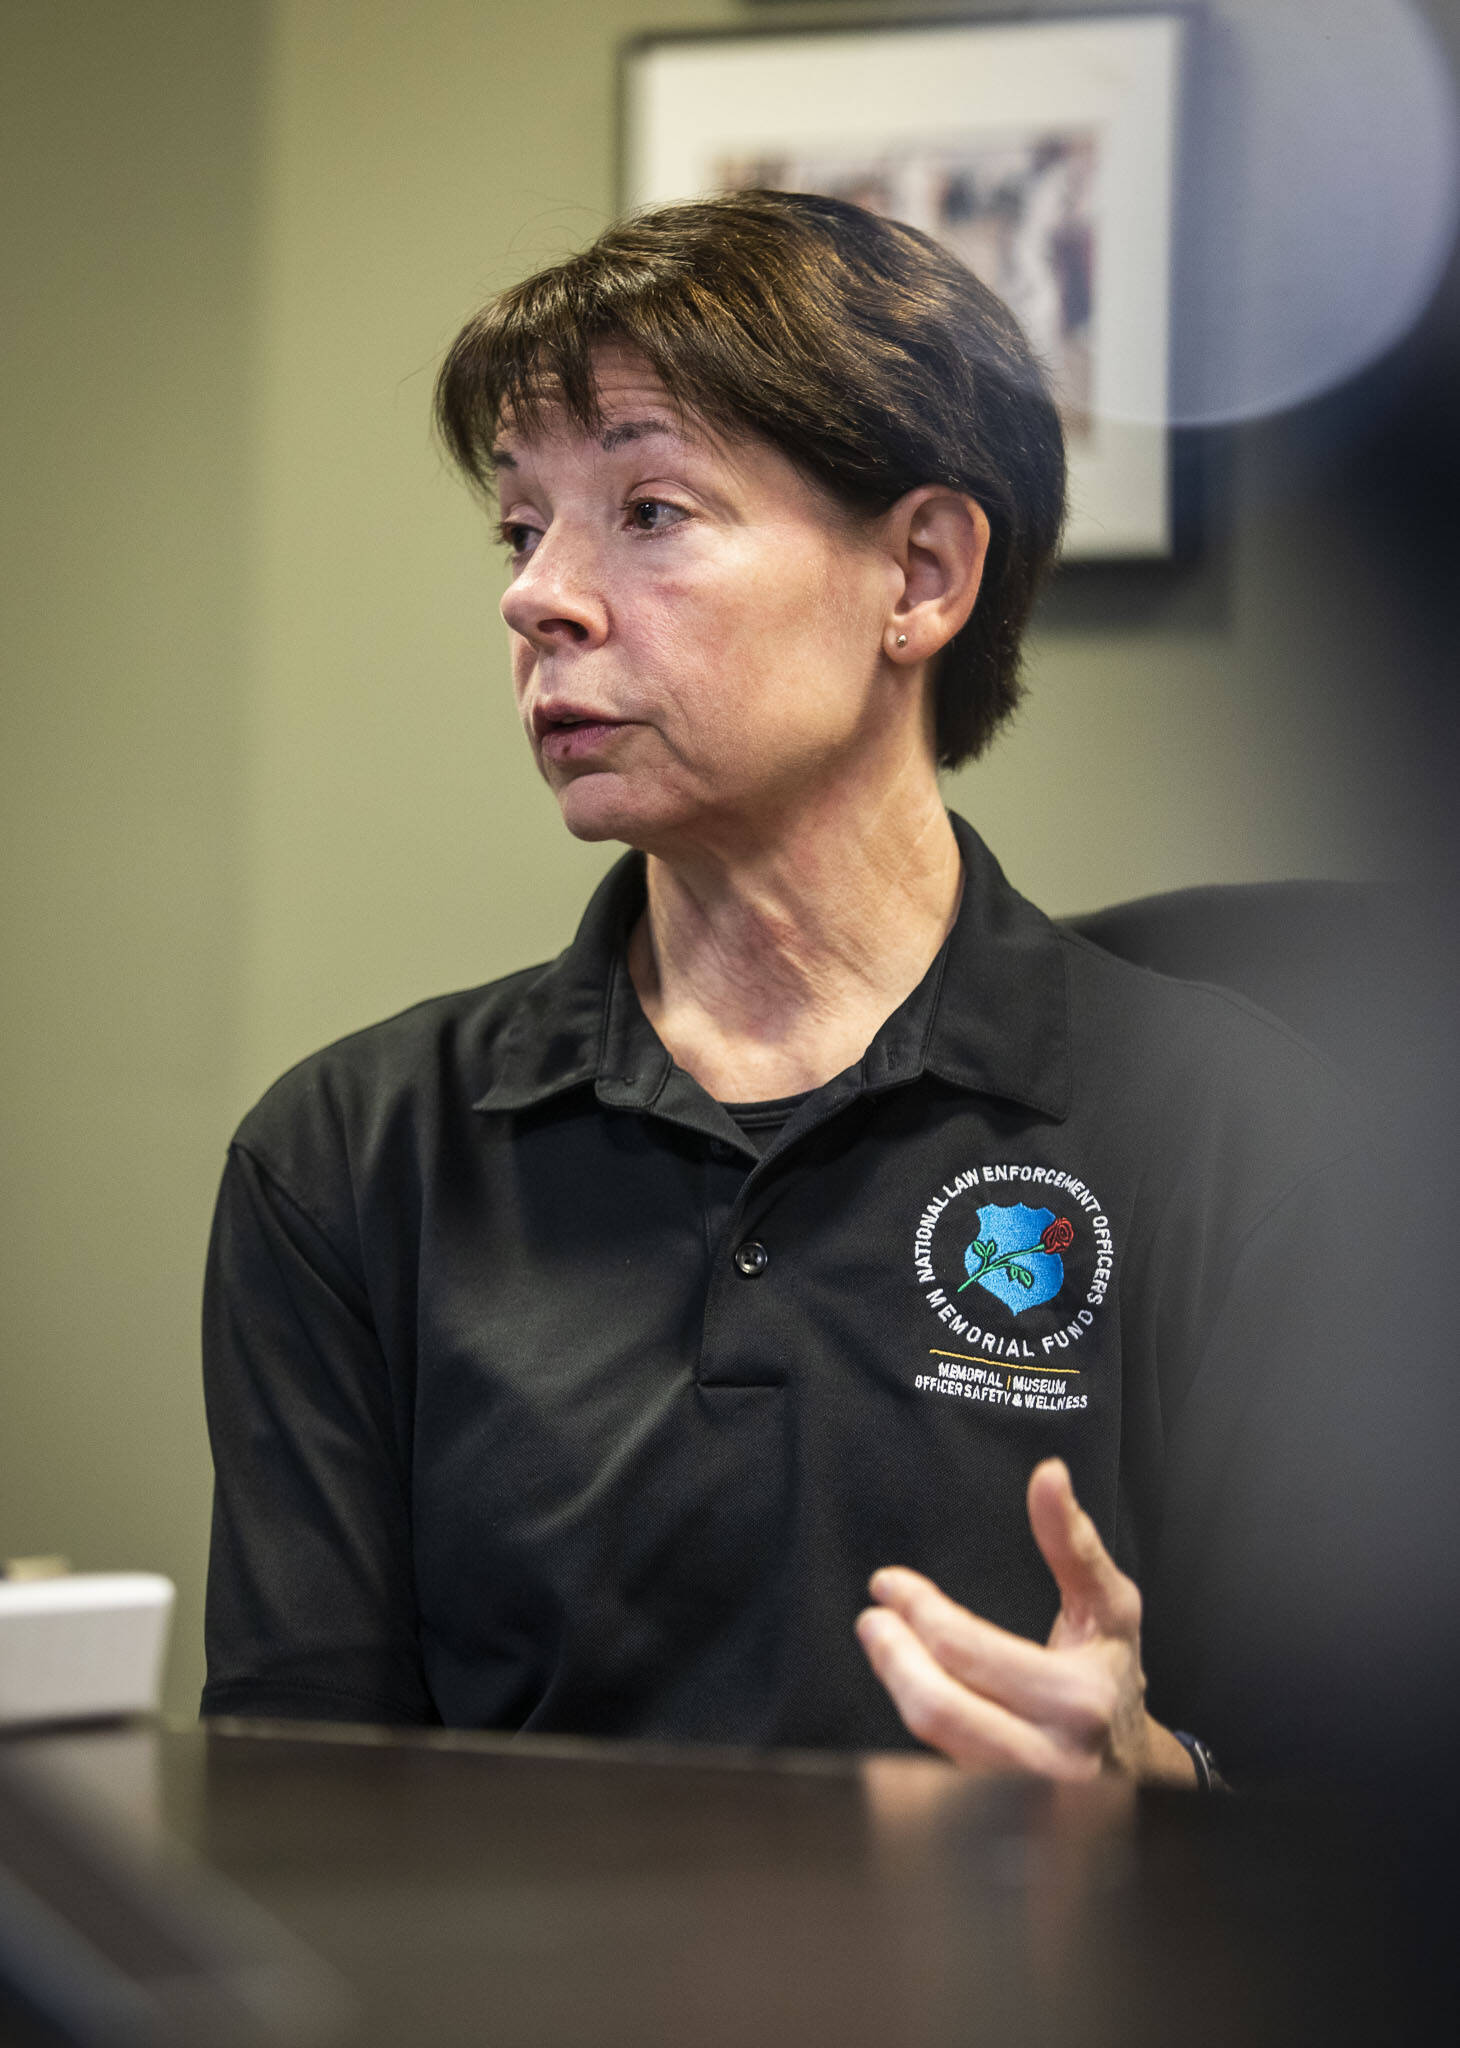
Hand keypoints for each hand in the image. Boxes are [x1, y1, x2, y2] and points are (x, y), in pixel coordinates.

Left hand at [855, 1458, 1195, 1784]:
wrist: (1138, 1769)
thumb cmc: (1113, 1675)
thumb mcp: (1107, 1609)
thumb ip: (1073, 1543)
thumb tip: (1048, 1475)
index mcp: (1078, 1702)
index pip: (967, 1651)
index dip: (917, 1611)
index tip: (888, 1584)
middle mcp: (1050, 1762)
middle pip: (937, 1708)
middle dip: (893, 1657)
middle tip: (873, 1622)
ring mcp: (1023, 1802)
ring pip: (928, 1755)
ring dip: (897, 1695)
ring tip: (884, 1652)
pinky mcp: (998, 1821)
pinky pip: (929, 1794)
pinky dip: (901, 1755)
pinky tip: (906, 1704)